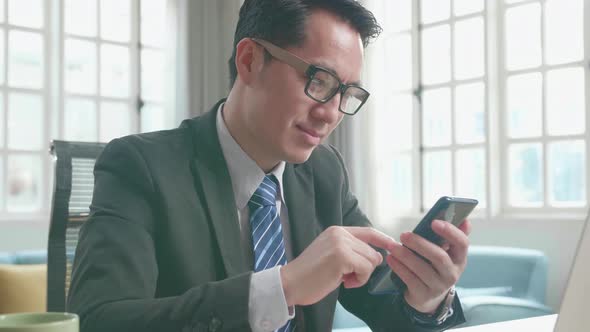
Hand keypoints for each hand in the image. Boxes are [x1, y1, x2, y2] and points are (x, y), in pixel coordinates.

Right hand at [280, 226, 395, 305]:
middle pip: (372, 250)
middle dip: (366, 268)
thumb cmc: (310, 275)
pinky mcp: (341, 256)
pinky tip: (343, 282)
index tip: (394, 246)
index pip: (368, 232)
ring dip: (362, 275)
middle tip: (347, 277)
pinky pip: (365, 269)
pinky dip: (359, 280)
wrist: (290, 283)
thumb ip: (352, 252)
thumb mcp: (333, 256)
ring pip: (371, 260)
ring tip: (343, 279)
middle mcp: (340, 233)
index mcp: (337, 231)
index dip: (383, 239)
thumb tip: (377, 257)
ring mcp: (340, 243)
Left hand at [386, 219, 471, 313]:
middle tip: (404, 235)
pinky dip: (399, 267)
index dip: (450, 232)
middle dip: (420, 244)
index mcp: (459, 258)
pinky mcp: (424, 295)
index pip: (462, 243)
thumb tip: (465, 220)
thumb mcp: (446, 253)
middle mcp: (452, 273)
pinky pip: (410, 279)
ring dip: (405, 255)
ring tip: (392, 246)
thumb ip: (452, 236)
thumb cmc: (435, 266)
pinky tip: (391, 259)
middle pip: (439, 256)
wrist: (428, 295)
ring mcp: (439, 286)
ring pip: (421, 268)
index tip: (434, 222)